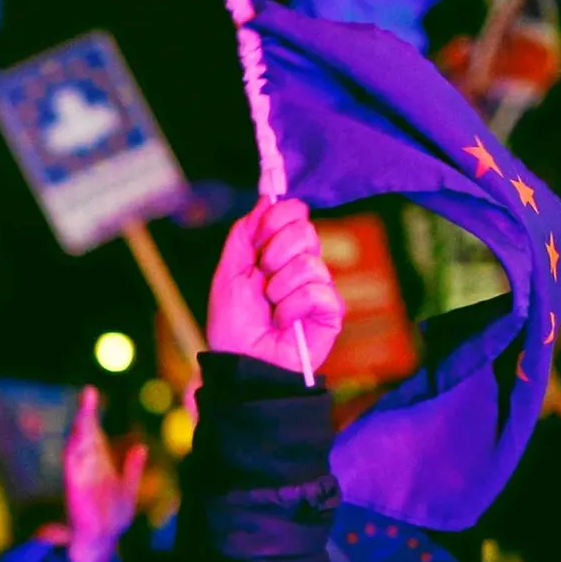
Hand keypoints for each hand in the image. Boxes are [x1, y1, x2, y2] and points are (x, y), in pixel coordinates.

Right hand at [63, 386, 145, 561]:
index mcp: (101, 463)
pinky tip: (77, 438)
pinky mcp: (75, 486)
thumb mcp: (128, 488)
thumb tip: (140, 447)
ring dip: (80, 427)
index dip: (93, 414)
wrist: (103, 539)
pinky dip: (74, 451)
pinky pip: (72, 465)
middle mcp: (88, 465)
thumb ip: (133, 468)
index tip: (93, 394)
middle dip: (86, 413)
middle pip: (85, 433)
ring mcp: (80, 474)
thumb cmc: (114, 517)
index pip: (95, 433)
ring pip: (78, 444)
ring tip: (85, 409)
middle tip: (89, 392)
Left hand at [207, 198, 344, 374]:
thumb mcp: (229, 271)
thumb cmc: (233, 324)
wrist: (240, 363)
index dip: (277, 218)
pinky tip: (284, 322)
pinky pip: (317, 292)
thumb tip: (266, 199)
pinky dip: (292, 308)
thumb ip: (245, 233)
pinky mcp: (331, 311)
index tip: (258, 238)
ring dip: (279, 288)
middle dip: (274, 254)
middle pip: (305, 230)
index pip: (295, 212)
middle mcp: (303, 265)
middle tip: (262, 278)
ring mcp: (319, 287)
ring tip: (271, 308)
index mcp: (280, 251)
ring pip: (310, 263)